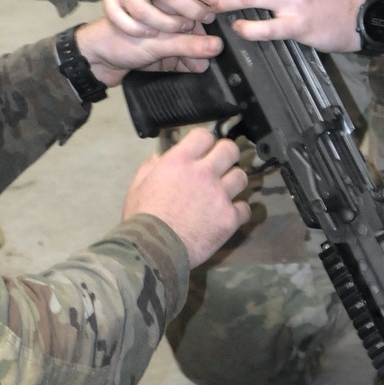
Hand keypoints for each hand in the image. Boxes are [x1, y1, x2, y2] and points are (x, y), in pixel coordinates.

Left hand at [76, 18, 221, 86]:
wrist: (91, 63)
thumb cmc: (115, 40)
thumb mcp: (155, 42)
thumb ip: (186, 45)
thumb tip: (216, 47)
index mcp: (164, 4)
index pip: (195, 6)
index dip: (210, 18)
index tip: (224, 30)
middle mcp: (166, 20)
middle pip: (197, 29)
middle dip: (206, 41)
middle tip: (215, 52)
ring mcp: (163, 39)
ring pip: (190, 46)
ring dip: (197, 55)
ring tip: (203, 65)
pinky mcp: (161, 57)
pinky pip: (181, 61)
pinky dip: (189, 66)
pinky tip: (195, 70)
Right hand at [122, 127, 249, 266]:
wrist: (154, 249)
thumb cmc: (141, 218)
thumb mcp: (137, 187)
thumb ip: (149, 168)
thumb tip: (158, 156)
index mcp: (180, 161)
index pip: (204, 135)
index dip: (205, 142)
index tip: (203, 151)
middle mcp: (204, 172)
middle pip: (230, 150)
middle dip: (227, 155)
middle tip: (221, 166)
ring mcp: (220, 195)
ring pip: (242, 177)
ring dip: (234, 182)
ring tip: (225, 191)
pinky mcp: (230, 218)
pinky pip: (245, 208)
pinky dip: (238, 211)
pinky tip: (228, 215)